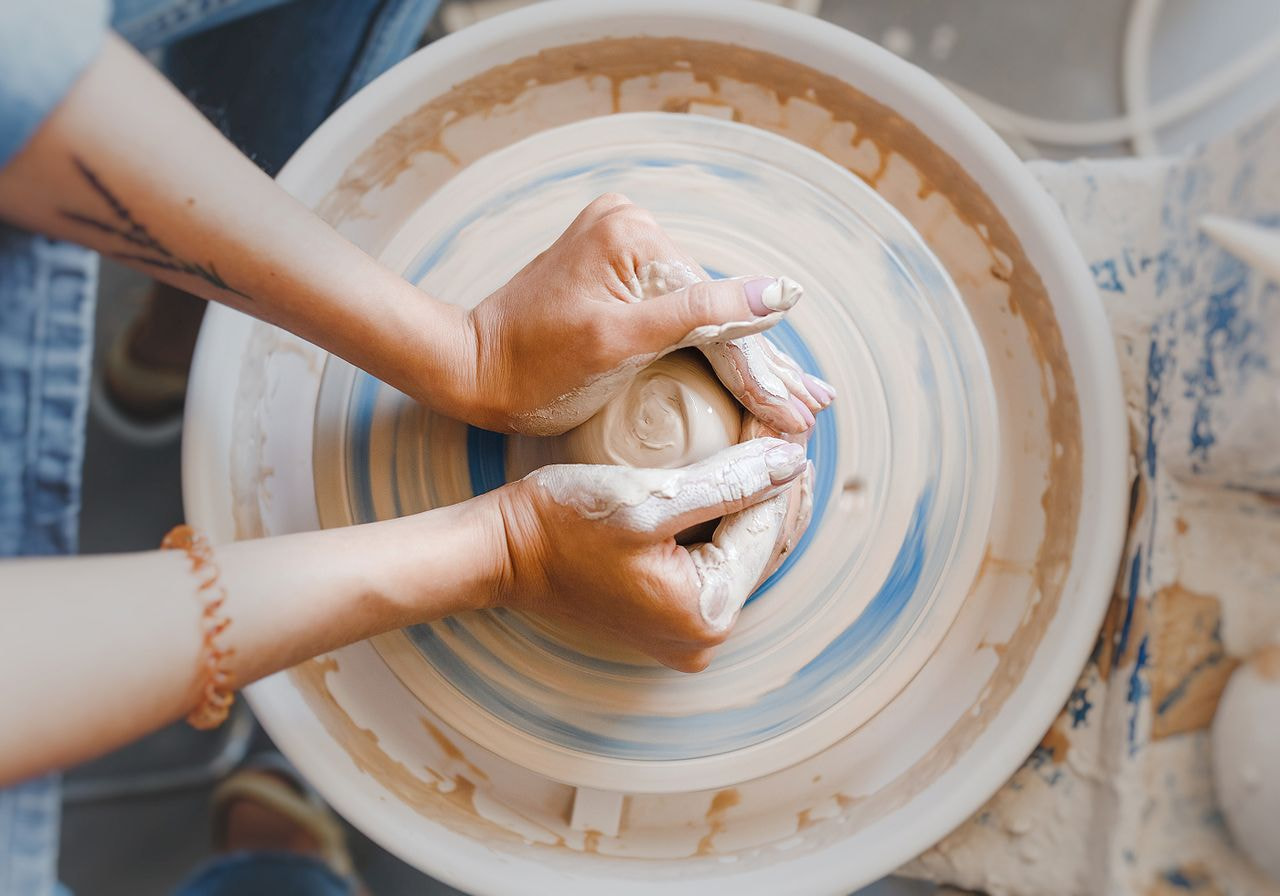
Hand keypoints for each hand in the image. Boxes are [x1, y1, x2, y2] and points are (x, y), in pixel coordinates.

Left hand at [461, 194, 834, 435]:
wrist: (473, 370)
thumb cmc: (534, 369)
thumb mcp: (621, 345)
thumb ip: (702, 316)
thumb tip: (784, 293)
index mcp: (634, 233)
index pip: (713, 313)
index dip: (758, 370)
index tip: (798, 414)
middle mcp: (633, 226)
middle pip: (712, 309)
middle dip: (762, 365)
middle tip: (815, 406)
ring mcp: (625, 245)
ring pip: (701, 315)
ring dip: (746, 360)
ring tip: (798, 398)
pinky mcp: (619, 269)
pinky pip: (678, 313)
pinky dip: (710, 349)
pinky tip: (752, 372)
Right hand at [488, 437, 812, 671]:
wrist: (501, 553)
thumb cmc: (562, 522)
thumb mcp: (649, 497)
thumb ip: (729, 482)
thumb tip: (794, 460)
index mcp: (707, 613)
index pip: (767, 527)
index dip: (783, 467)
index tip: (787, 418)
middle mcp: (705, 637)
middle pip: (762, 545)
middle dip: (779, 486)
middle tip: (787, 424)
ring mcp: (687, 633)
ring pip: (744, 553)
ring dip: (759, 501)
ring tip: (771, 443)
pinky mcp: (670, 617)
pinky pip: (718, 563)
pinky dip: (730, 520)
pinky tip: (738, 479)